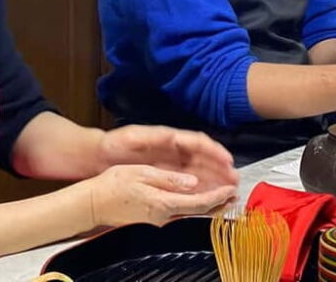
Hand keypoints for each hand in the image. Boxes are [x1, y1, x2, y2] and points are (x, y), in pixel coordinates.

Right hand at [85, 164, 236, 226]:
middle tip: (234, 193)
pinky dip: (193, 206)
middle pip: (198, 211)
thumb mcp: (141, 174)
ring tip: (223, 197)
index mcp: (163, 202)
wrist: (92, 204)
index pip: (198, 202)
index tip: (231, 189)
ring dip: (208, 205)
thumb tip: (191, 182)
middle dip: (218, 202)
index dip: (217, 196)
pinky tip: (199, 201)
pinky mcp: (152, 220)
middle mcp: (163, 215)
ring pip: (190, 213)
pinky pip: (179, 213)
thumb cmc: (112, 185)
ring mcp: (158, 220)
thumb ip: (168, 179)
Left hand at [97, 125, 238, 191]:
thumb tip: (174, 138)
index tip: (227, 159)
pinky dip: (199, 189)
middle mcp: (174, 150)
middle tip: (235, 180)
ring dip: (214, 180)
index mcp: (169, 137)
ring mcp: (170, 163)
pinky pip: (187, 182)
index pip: (198, 142)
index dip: (214, 150)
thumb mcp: (132, 137)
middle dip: (220, 168)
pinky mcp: (165, 175)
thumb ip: (152, 137)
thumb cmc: (116, 144)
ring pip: (198, 171)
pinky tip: (207, 197)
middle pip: (203, 158)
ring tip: (228, 190)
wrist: (100, 156)